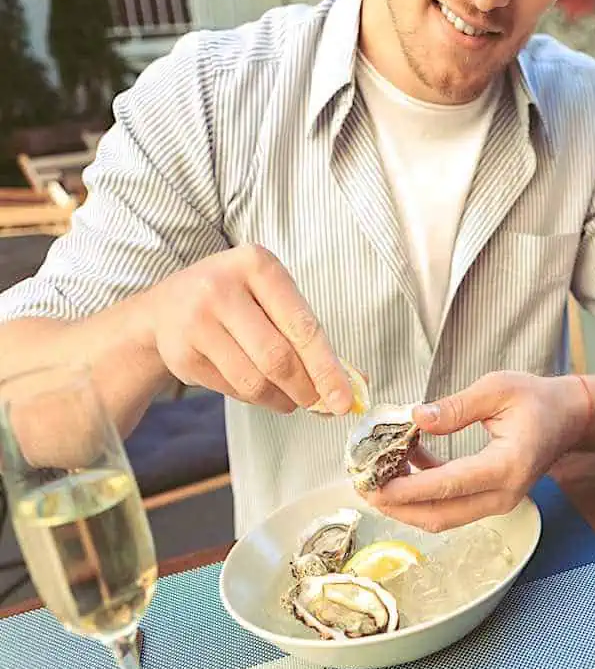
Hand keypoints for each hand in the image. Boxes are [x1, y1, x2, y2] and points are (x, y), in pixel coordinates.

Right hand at [144, 244, 351, 413]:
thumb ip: (311, 337)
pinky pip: (232, 390)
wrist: (164, 308)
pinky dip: (253, 398)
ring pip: (254, 381)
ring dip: (281, 400)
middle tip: (318, 404)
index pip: (303, 326)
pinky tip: (255, 387)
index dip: (327, 369)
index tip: (344, 400)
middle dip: (305, 390)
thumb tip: (356, 383)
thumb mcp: (272, 301)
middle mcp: (222, 287)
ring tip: (289, 399)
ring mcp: (196, 320)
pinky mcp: (181, 353)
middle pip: (278, 358)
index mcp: (257, 265)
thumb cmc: (236, 303)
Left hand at [365, 371, 589, 531]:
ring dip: (406, 503)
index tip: (375, 485)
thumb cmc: (537, 400)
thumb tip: (417, 418)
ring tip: (376, 476)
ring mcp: (498, 501)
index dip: (408, 489)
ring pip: (442, 517)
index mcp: (507, 465)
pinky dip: (422, 493)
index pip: (449, 485)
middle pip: (440, 515)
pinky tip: (405, 465)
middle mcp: (503, 493)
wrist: (567, 418)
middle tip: (363, 487)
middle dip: (397, 506)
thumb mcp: (497, 388)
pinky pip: (450, 506)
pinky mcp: (490, 500)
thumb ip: (456, 406)